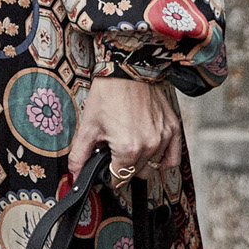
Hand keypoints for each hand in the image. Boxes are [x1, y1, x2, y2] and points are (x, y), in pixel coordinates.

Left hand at [68, 75, 183, 204]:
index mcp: (128, 149)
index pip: (119, 179)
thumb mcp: (88, 126)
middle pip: (136, 174)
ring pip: (153, 167)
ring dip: (141, 162)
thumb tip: (75, 176)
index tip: (106, 165)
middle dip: (123, 166)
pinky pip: (173, 158)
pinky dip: (163, 159)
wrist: (127, 69)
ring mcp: (164, 138)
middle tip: (115, 149)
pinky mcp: (173, 129)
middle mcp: (149, 146)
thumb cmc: (108, 93)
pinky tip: (151, 152)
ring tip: (130, 143)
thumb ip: (80, 156)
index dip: (109, 175)